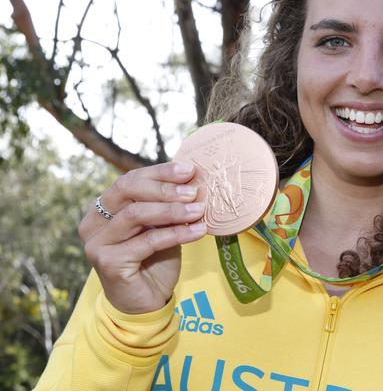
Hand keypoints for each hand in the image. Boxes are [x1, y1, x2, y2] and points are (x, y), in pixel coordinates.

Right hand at [79, 162, 206, 313]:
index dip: (160, 172)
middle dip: (164, 188)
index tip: (189, 170)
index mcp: (103, 208)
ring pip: (136, 214)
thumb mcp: (162, 225)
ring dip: (172, 211)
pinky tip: (198, 231)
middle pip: (127, 190)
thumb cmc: (154, 259)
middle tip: (194, 192)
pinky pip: (147, 241)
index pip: (130, 179)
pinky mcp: (108, 262)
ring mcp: (97, 243)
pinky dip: (176, 234)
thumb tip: (193, 177)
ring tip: (199, 210)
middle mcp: (93, 222)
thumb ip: (168, 203)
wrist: (147, 302)